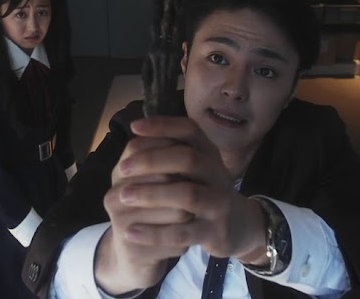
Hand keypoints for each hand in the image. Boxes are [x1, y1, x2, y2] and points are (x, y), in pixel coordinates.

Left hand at [94, 116, 267, 292]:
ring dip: (152, 194)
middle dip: (151, 161)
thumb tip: (137, 133)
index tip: (134, 127)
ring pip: (188, 195)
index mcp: (209, 154)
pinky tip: (131, 232)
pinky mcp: (214, 232)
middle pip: (187, 159)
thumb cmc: (204, 190)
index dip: (163, 125)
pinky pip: (183, 233)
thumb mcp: (195, 168)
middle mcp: (217, 174)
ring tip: (122, 196)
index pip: (189, 130)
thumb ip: (171, 151)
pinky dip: (155, 233)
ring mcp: (219, 204)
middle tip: (122, 169)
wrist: (237, 226)